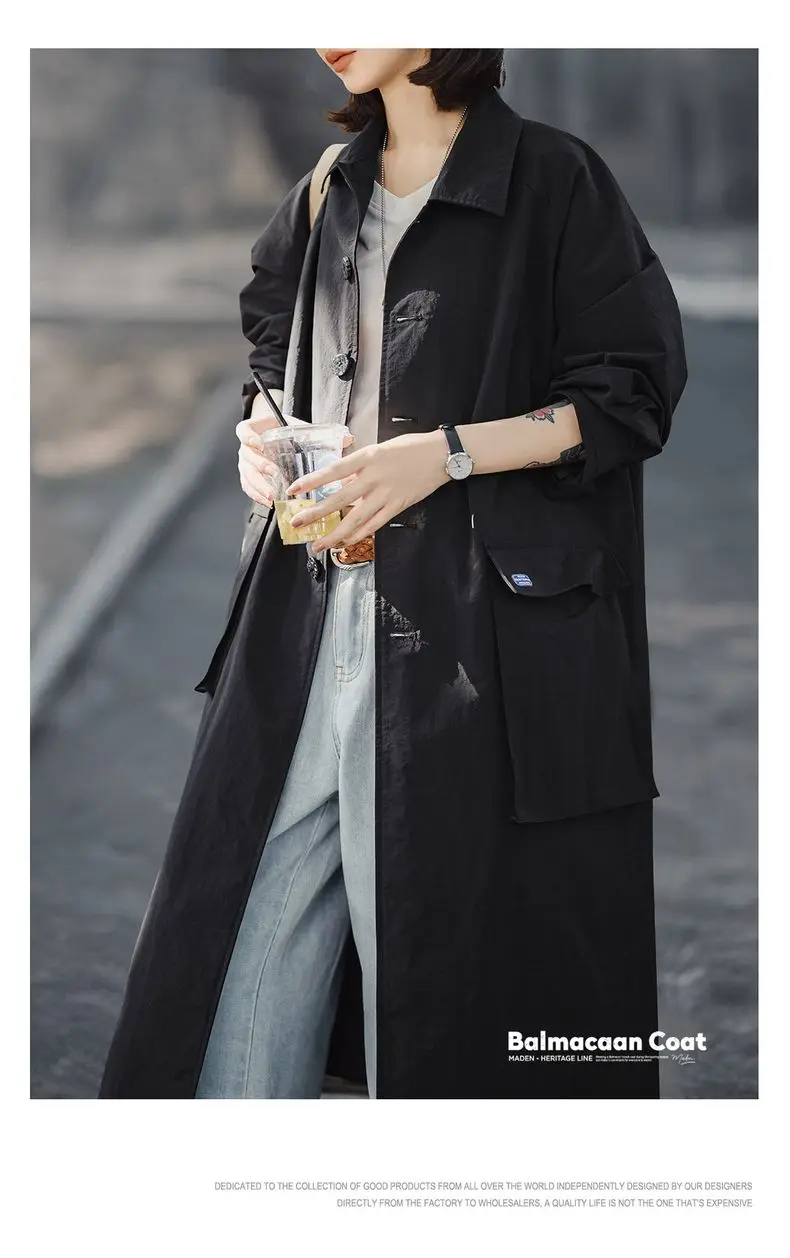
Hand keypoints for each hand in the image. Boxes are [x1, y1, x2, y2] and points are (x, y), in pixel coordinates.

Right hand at [236, 408, 354, 507]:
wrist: (280, 438)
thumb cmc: (290, 433)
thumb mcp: (303, 430)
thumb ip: (322, 434)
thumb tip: (349, 439)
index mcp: (257, 429)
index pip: (244, 430)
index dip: (248, 437)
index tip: (258, 443)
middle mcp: (248, 447)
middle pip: (247, 457)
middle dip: (259, 466)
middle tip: (273, 474)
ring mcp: (247, 463)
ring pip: (247, 475)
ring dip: (259, 487)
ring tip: (272, 497)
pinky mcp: (250, 478)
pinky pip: (249, 488)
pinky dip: (257, 496)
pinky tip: (269, 503)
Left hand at [286, 430, 448, 551]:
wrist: (441, 455)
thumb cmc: (410, 448)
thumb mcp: (380, 449)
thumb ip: (360, 466)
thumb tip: (342, 481)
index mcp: (367, 457)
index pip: (334, 470)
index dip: (312, 481)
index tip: (294, 489)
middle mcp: (374, 477)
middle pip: (340, 499)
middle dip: (316, 513)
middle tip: (297, 523)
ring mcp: (386, 494)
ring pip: (356, 519)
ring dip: (335, 534)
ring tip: (319, 544)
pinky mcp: (398, 506)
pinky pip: (375, 524)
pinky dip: (358, 535)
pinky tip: (345, 542)